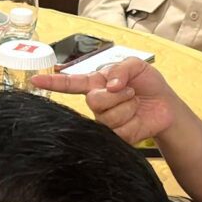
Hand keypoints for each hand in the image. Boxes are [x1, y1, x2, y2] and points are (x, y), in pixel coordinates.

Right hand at [32, 58, 182, 144]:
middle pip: (93, 101)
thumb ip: (120, 68)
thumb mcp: (136, 65)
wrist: (166, 105)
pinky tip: (136, 117)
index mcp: (96, 84)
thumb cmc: (147, 84)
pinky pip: (118, 130)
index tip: (36, 80)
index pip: (70, 84)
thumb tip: (110, 86)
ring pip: (107, 116)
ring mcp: (105, 121)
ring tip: (135, 102)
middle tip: (130, 91)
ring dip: (127, 105)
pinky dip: (132, 120)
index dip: (53, 82)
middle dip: (117, 94)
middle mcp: (97, 103)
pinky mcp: (116, 136)